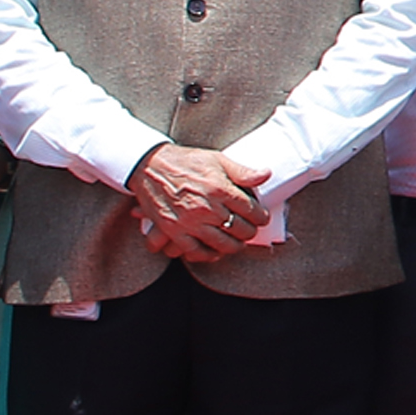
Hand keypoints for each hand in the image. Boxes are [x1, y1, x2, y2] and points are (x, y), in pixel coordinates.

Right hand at [127, 145, 270, 269]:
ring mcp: (189, 222)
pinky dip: (208, 254)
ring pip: (222, 244)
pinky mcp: (173, 231)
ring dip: (234, 245)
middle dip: (250, 231)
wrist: (149, 166)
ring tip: (237, 241)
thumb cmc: (184, 161)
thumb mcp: (217, 159)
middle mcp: (206, 208)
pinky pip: (195, 251)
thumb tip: (266, 174)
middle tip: (251, 229)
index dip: (261, 216)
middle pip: (240, 230)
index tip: (262, 217)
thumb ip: (242, 171)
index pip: (251, 210)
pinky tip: (216, 251)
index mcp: (219, 189)